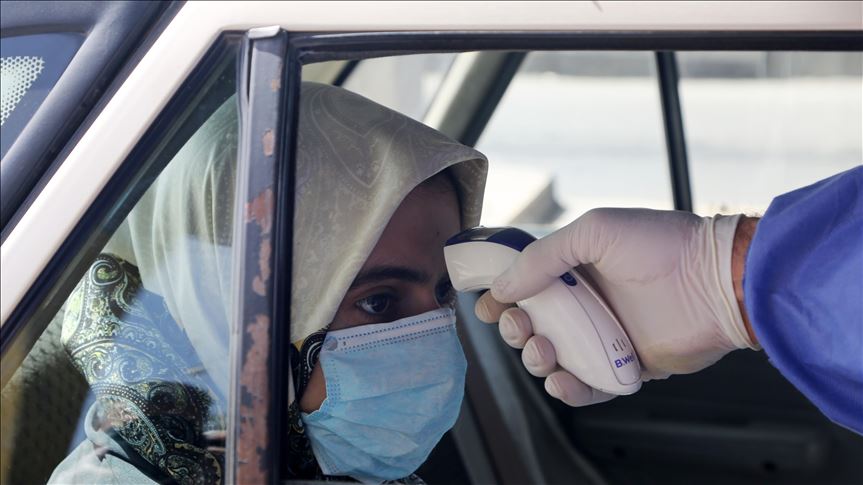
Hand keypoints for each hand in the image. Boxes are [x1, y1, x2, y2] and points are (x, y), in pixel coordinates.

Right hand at [474, 208, 758, 405]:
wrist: (717, 281)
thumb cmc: (662, 246)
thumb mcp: (595, 231)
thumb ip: (543, 256)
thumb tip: (503, 285)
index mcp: (575, 269)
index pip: (526, 286)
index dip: (501, 298)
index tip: (485, 306)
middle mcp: (587, 304)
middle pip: (532, 326)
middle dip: (514, 329)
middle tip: (520, 326)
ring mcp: (604, 337)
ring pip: (553, 359)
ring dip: (536, 359)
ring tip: (545, 350)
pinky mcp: (625, 367)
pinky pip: (587, 386)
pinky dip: (569, 390)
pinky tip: (562, 380)